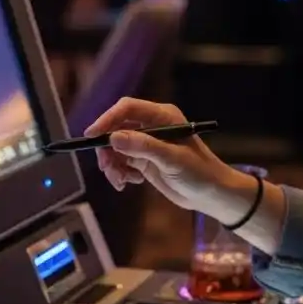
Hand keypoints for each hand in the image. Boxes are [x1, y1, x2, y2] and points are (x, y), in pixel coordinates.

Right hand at [85, 97, 249, 217]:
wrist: (211, 194)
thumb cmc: (198, 172)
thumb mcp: (172, 159)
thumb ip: (144, 147)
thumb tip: (113, 138)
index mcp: (162, 116)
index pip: (127, 109)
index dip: (107, 119)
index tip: (91, 136)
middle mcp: (152, 126)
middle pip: (116, 128)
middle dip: (107, 148)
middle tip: (106, 167)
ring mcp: (147, 144)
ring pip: (116, 147)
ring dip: (112, 164)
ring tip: (121, 181)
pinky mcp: (144, 160)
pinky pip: (121, 162)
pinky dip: (120, 172)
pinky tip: (130, 183)